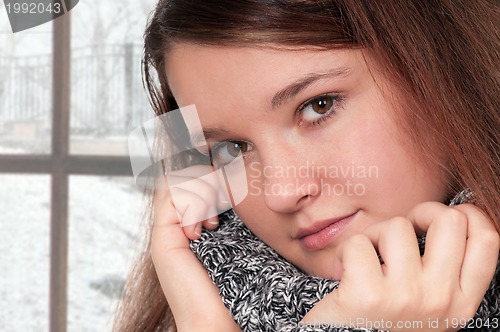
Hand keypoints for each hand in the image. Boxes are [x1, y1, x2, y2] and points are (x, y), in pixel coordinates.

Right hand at [151, 165, 239, 331]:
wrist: (217, 320)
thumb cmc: (236, 286)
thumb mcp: (239, 240)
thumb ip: (234, 217)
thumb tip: (240, 187)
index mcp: (192, 224)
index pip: (191, 179)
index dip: (210, 178)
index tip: (230, 198)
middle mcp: (176, 225)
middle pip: (182, 176)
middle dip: (206, 182)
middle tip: (222, 207)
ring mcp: (166, 232)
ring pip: (175, 181)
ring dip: (200, 193)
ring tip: (213, 222)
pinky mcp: (163, 240)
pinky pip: (172, 197)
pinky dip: (192, 206)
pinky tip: (202, 230)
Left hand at [301, 202, 498, 330]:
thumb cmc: (384, 323)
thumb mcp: (429, 307)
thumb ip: (442, 273)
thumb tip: (447, 218)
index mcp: (460, 303)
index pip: (487, 240)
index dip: (468, 215)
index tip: (441, 219)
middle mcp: (440, 300)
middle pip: (449, 220)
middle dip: (421, 212)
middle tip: (402, 231)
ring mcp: (406, 296)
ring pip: (396, 226)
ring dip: (373, 236)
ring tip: (365, 262)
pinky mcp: (368, 294)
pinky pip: (358, 243)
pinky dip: (346, 251)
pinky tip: (344, 273)